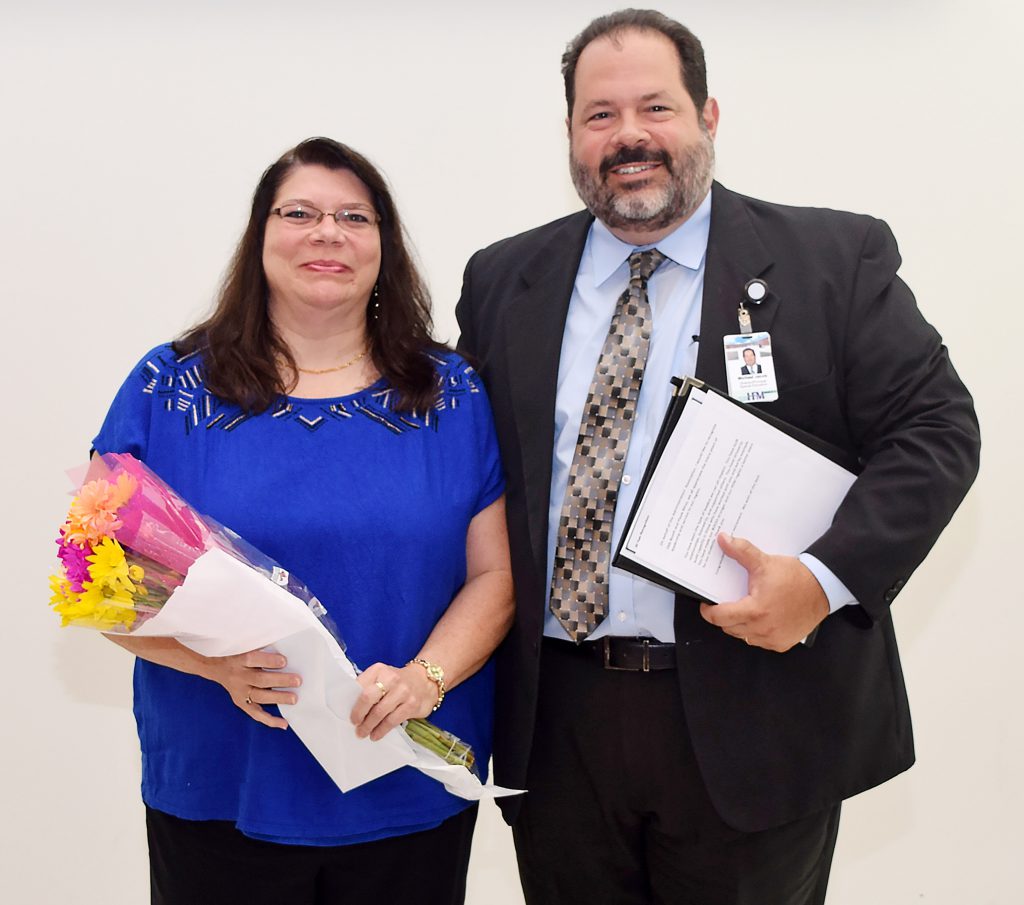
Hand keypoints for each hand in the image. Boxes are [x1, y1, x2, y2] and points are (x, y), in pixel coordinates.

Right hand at [200, 649, 300, 729]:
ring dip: (278, 698)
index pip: (254, 660)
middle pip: (260, 680)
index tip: (284, 661)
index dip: (269, 661)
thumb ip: (262, 650)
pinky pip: (255, 713)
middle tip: (298, 681)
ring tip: (294, 699)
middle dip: (280, 681)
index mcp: (240, 660)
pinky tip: (283, 723)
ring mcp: (239, 692)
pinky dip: (269, 720)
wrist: (215, 667)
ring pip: (259, 697)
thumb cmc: (238, 654)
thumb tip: (286, 656)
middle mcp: (239, 676)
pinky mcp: (241, 703)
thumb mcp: (246, 647)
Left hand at [350, 662, 438, 740]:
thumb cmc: (397, 682)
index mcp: (379, 670)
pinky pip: (392, 721)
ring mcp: (403, 691)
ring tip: (363, 733)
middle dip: (359, 715)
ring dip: (369, 726)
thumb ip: (368, 687)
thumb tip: (350, 706)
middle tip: (355, 725)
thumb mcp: (382, 676)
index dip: (352, 703)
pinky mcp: (411, 704)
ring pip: (380, 712)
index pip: (360, 686)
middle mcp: (391, 678)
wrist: (425, 680)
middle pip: (368, 698)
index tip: (349, 715)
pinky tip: (376, 735)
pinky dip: (381, 730)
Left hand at [700, 532, 828, 651]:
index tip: (706, 604)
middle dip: (724, 616)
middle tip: (727, 602)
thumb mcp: (764, 562)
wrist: (823, 588)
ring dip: (739, 625)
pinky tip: (759, 618)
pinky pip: (759, 642)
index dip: (708, 611)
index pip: (719, 617)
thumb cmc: (795, 577)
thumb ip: (741, 551)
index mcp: (755, 611)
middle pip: (729, 628)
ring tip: (743, 609)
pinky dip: (755, 632)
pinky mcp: (782, 644)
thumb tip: (723, 539)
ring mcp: (773, 639)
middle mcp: (762, 629)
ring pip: (743, 636)